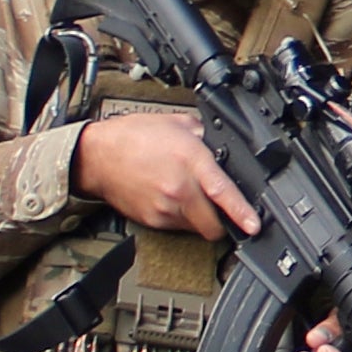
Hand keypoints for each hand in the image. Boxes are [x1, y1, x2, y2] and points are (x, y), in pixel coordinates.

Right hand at [76, 111, 260, 237]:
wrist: (98, 156)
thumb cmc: (134, 136)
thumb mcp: (177, 124)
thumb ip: (205, 136)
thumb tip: (224, 146)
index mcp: (189, 160)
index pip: (221, 191)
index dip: (241, 211)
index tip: (253, 225)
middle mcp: (178, 188)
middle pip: (213, 223)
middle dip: (224, 222)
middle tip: (226, 212)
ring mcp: (164, 208)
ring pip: (197, 227)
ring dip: (202, 218)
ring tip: (191, 196)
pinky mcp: (153, 220)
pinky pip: (178, 227)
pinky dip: (182, 218)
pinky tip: (173, 199)